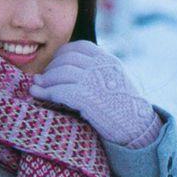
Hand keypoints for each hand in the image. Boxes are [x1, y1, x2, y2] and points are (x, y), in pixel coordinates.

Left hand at [34, 41, 160, 148]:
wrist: (139, 129)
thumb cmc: (127, 110)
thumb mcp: (117, 82)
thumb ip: (99, 72)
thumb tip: (71, 70)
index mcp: (109, 60)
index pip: (79, 47)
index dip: (63, 54)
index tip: (55, 65)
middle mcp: (101, 66)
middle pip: (66, 59)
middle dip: (51, 68)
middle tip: (42, 79)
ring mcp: (93, 80)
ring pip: (59, 73)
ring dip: (45, 81)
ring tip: (37, 87)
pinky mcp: (86, 96)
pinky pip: (58, 91)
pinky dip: (45, 93)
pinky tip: (38, 96)